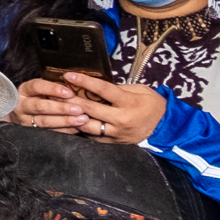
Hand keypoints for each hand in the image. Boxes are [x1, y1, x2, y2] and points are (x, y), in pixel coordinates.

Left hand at [15, 72, 165, 144]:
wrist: (165, 127)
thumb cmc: (151, 104)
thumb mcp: (138, 90)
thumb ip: (117, 89)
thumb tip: (94, 86)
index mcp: (128, 103)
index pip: (102, 89)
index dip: (84, 81)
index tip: (69, 75)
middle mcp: (121, 119)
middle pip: (90, 109)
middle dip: (70, 100)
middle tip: (54, 92)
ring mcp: (116, 133)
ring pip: (88, 125)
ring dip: (71, 117)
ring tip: (57, 108)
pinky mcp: (113, 144)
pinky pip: (93, 137)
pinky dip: (80, 130)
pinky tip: (69, 123)